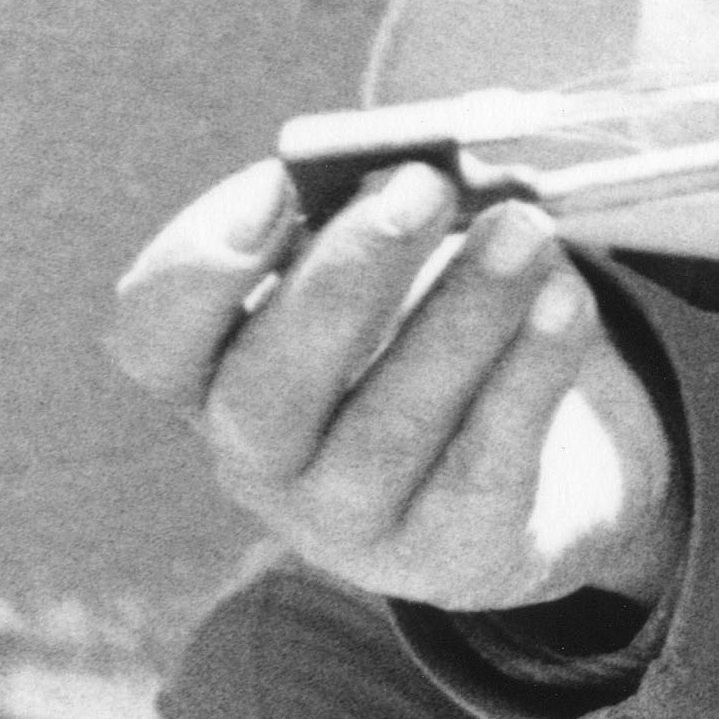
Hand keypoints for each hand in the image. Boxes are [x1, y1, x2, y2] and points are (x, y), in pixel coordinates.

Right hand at [104, 167, 682, 619]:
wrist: (525, 466)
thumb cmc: (421, 330)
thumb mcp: (383, 265)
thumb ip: (378, 211)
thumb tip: (427, 166)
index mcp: (213, 370)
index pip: (152, 337)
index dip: (201, 264)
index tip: (282, 186)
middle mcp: (257, 459)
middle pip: (264, 393)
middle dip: (345, 280)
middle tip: (423, 186)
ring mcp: (346, 522)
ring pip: (387, 430)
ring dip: (462, 317)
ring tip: (525, 229)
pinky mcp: (449, 552)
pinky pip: (486, 466)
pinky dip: (529, 376)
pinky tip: (566, 302)